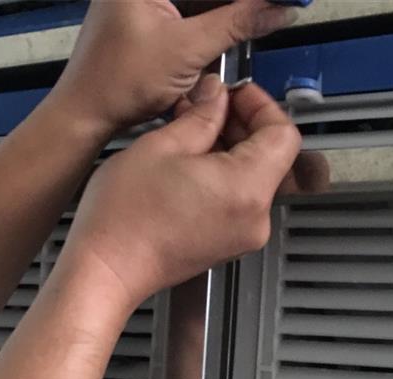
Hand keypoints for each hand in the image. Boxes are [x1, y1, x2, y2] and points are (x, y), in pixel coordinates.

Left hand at [51, 0, 296, 130]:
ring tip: (268, 12)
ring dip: (232, 7)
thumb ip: (236, 23)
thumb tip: (277, 9)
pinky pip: (192, 9)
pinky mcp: (149, 16)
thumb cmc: (116, 82)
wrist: (86, 114)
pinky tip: (241, 22)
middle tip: (279, 6)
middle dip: (243, 1)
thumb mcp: (186, 50)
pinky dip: (215, 18)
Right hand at [61, 75, 300, 309]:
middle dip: (242, 125)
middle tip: (207, 108)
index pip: (284, 134)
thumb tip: (216, 98)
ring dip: (229, 149)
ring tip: (190, 134)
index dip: (260, 105)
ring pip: (254, 178)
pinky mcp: (226, 244)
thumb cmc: (125, 219)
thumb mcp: (161, 146)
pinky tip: (190, 163)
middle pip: (271, 157)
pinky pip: (238, 200)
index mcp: (247, 188)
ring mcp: (242, 235)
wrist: (108, 269)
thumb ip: (201, 116)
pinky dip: (222, 176)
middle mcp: (254, 217)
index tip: (236, 94)